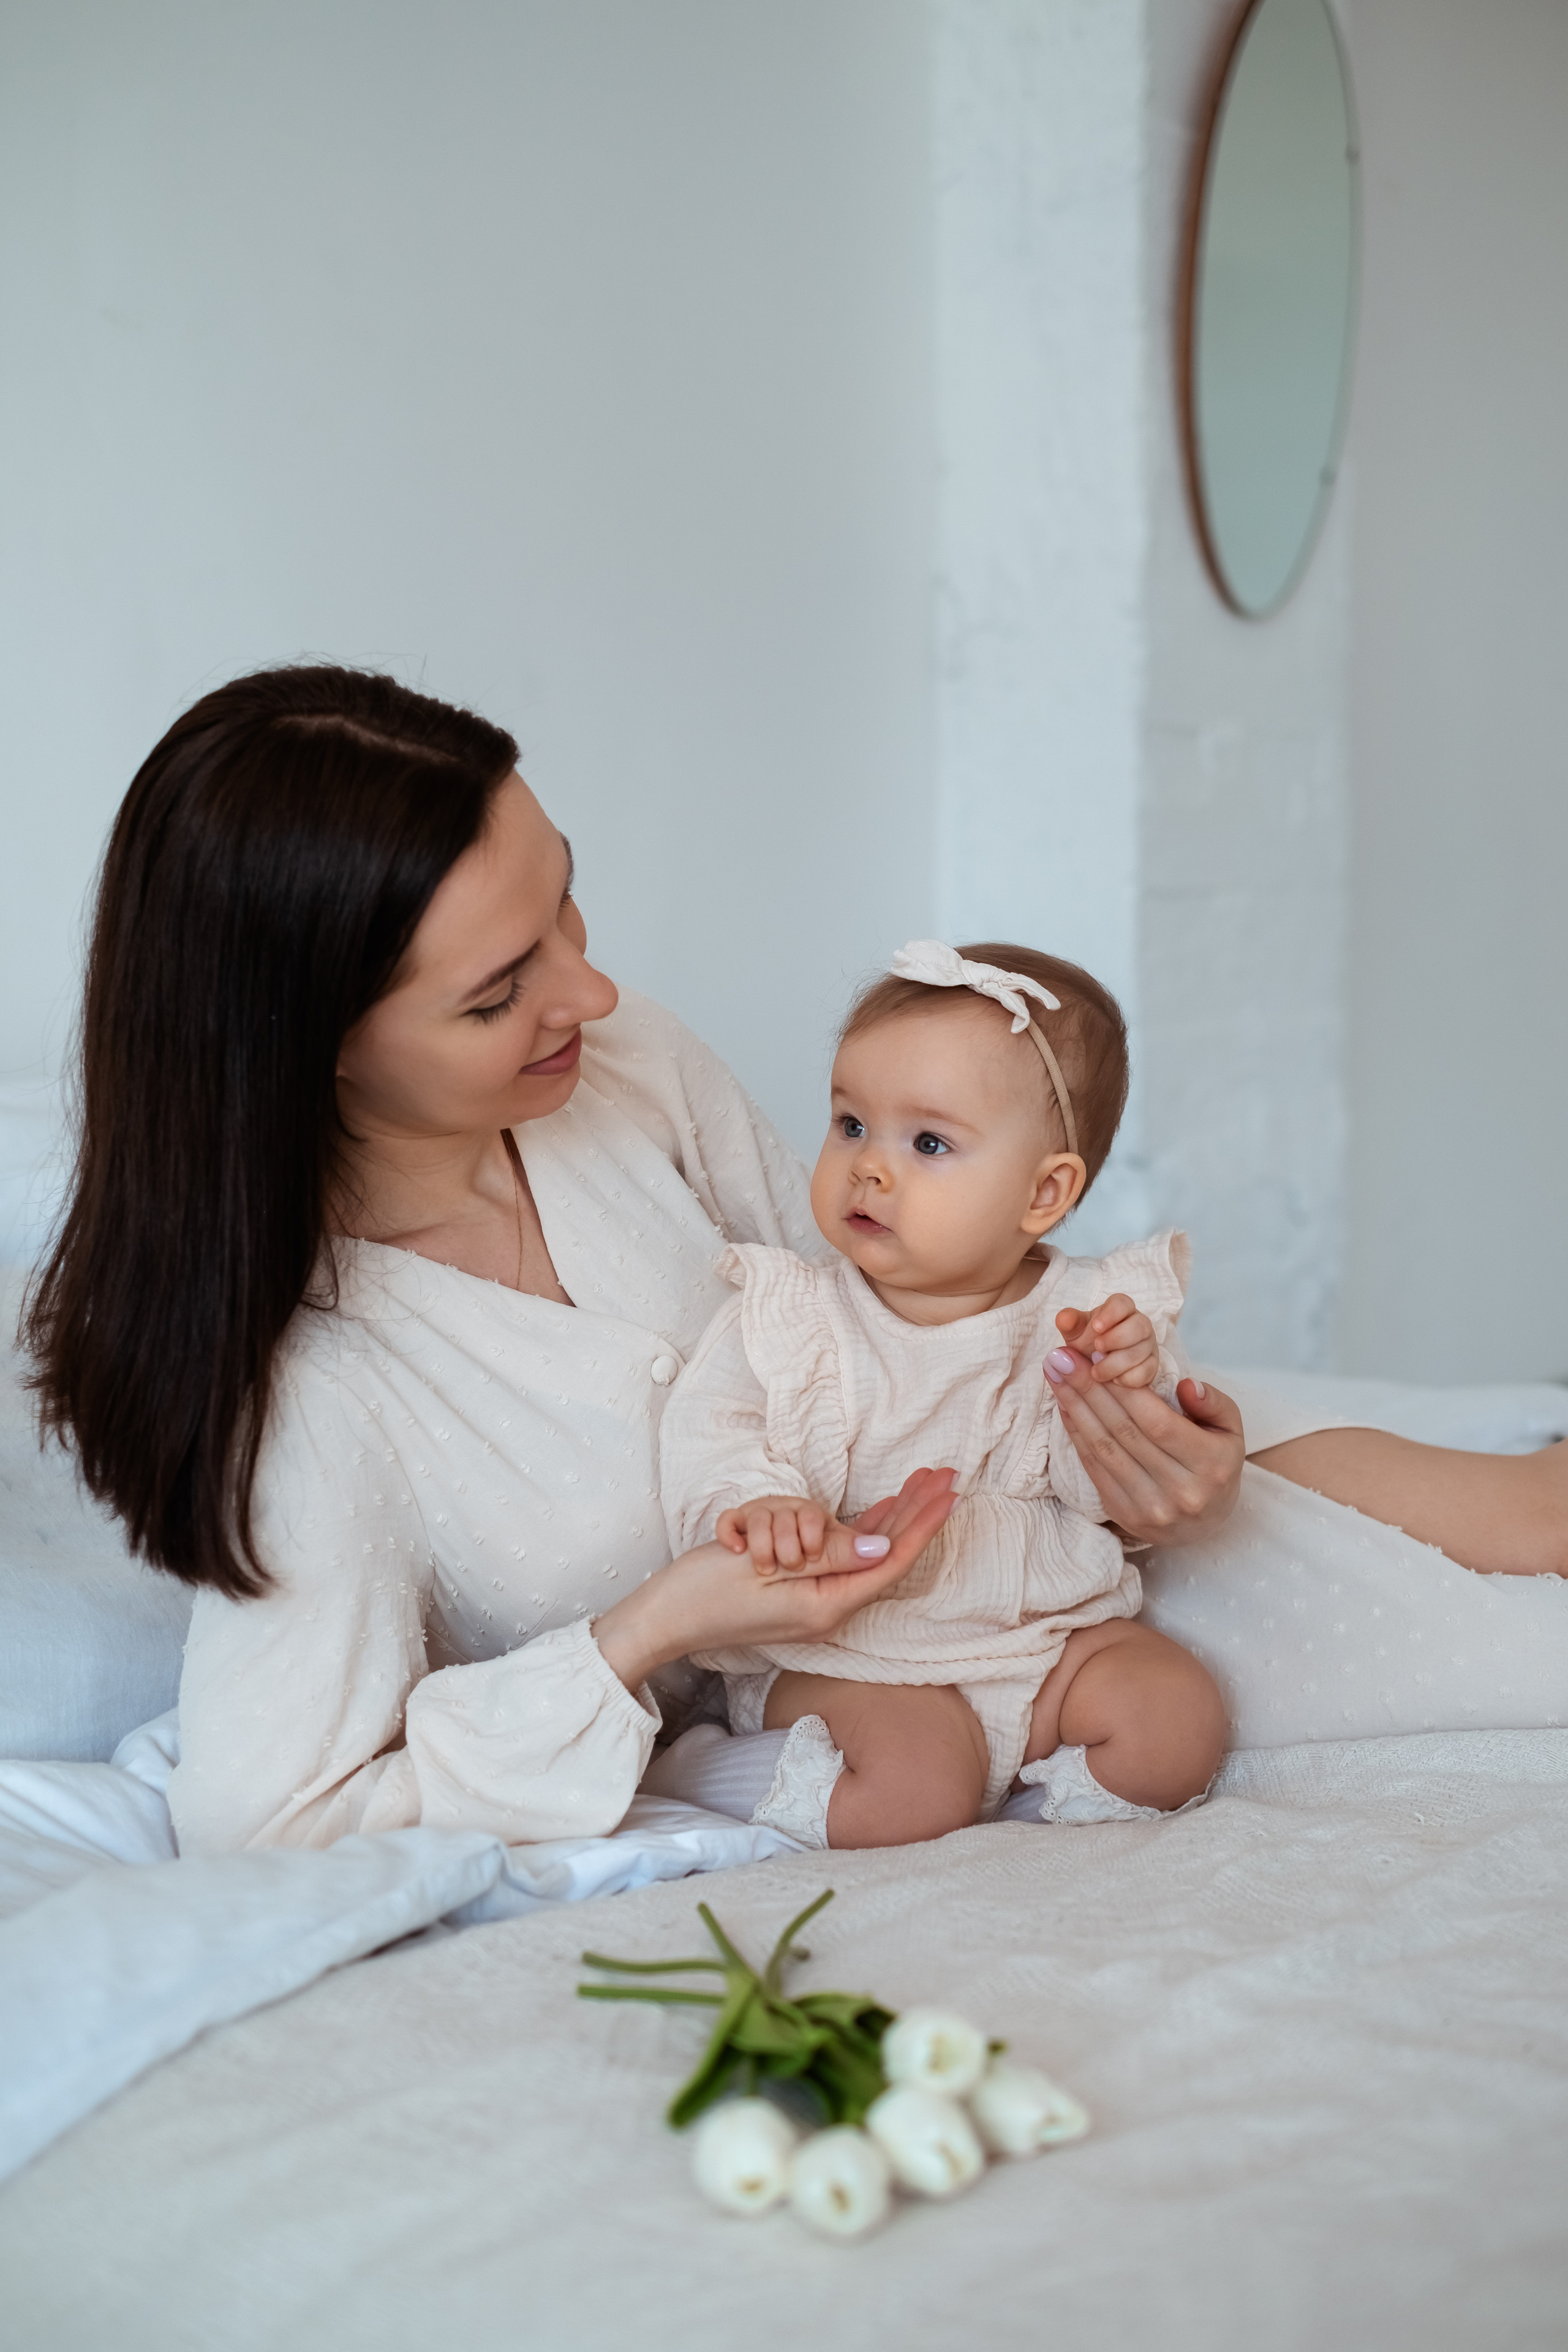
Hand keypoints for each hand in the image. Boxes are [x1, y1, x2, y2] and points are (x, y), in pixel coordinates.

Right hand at [594, 1467, 957, 1691]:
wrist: (656, 1616)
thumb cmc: (707, 1596)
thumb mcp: (772, 1573)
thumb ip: (831, 1557)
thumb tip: (885, 1545)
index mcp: (828, 1605)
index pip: (889, 1560)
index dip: (922, 1523)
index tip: (950, 1491)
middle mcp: (822, 1597)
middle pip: (873, 1543)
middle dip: (903, 1507)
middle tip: (942, 1472)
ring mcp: (802, 1585)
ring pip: (823, 1529)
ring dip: (787, 1522)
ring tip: (746, 1545)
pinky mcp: (781, 1572)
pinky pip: (795, 1534)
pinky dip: (773, 1524)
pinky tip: (737, 1533)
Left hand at [1043, 1349, 1243, 1548]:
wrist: (1204, 1523)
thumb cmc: (1215, 1464)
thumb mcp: (1230, 1430)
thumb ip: (1214, 1403)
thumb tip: (1186, 1384)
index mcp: (1210, 1464)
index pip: (1157, 1421)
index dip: (1123, 1388)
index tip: (1097, 1356)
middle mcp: (1179, 1490)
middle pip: (1123, 1431)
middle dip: (1088, 1389)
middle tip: (1061, 1356)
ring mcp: (1150, 1506)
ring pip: (1103, 1448)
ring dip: (1074, 1407)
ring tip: (1054, 1373)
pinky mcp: (1124, 1514)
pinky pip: (1094, 1468)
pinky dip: (1076, 1434)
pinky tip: (1064, 1405)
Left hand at [1053, 1294, 1158, 1387]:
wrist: (1096, 1367)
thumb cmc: (1087, 1343)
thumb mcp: (1075, 1333)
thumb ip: (1070, 1323)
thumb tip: (1063, 1318)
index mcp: (1120, 1310)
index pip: (1123, 1303)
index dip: (1111, 1314)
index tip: (1096, 1327)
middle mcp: (1139, 1325)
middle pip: (1140, 1325)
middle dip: (1118, 1338)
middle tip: (1096, 1349)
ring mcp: (1148, 1346)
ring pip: (1143, 1351)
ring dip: (1118, 1363)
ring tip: (1096, 1372)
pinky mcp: (1151, 1366)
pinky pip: (1148, 1371)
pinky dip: (1129, 1378)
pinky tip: (1113, 1381)